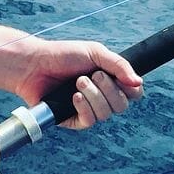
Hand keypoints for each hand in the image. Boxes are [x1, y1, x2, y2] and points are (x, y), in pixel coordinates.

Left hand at [8, 38, 143, 129]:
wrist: (35, 64)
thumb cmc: (64, 55)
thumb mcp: (96, 52)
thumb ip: (119, 65)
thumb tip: (138, 83)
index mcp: (109, 80)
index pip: (133, 93)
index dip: (131, 89)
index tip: (122, 78)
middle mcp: (101, 97)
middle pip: (122, 105)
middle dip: (109, 89)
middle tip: (93, 75)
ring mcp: (87, 109)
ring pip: (106, 114)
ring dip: (94, 96)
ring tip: (78, 82)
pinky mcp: (72, 119)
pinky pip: (89, 121)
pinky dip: (84, 108)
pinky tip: (74, 97)